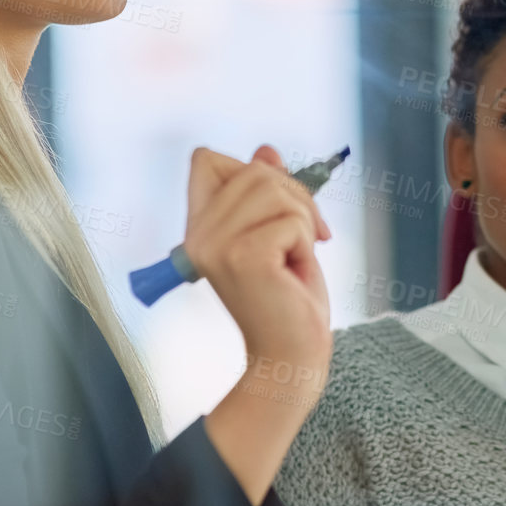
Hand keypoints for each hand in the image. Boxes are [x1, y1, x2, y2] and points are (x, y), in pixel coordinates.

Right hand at [184, 145, 332, 391]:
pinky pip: (293, 221)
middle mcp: (198, 235)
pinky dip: (306, 244)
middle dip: (295, 198)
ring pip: (276, 189)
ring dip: (303, 221)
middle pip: (255, 169)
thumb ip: (268, 192)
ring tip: (295, 258)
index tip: (275, 208)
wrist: (291, 355)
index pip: (206, 159)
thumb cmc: (288, 297)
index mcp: (199, 227)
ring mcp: (217, 245)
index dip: (249, 170)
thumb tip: (266, 150)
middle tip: (304, 239)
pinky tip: (294, 273)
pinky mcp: (244, 256)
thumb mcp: (280, 233)